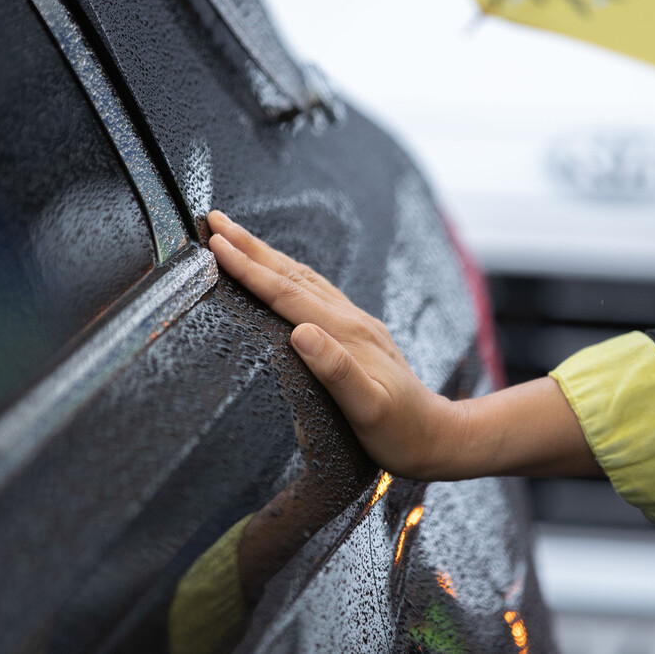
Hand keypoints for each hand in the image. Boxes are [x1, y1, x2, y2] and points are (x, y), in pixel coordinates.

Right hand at [207, 210, 601, 480]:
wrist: (439, 435)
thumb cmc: (400, 431)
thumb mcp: (368, 409)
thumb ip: (336, 370)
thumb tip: (300, 332)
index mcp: (346, 333)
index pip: (286, 293)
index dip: (249, 269)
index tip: (216, 245)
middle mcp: (350, 318)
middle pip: (291, 273)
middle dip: (250, 246)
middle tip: (215, 219)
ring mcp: (355, 322)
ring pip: (302, 277)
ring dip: (266, 254)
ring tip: (236, 237)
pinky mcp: (358, 331)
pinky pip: (316, 291)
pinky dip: (289, 274)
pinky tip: (282, 272)